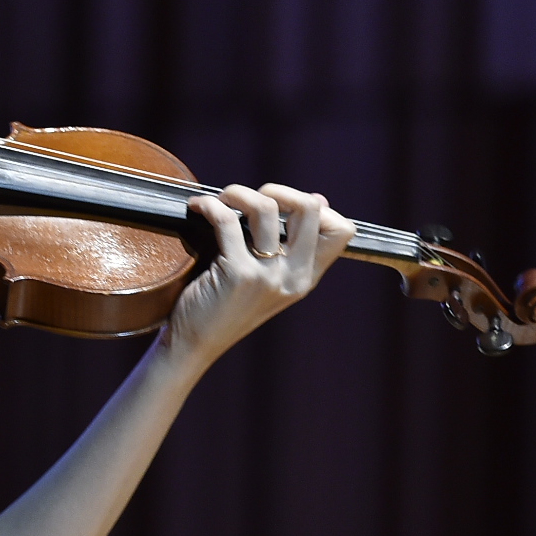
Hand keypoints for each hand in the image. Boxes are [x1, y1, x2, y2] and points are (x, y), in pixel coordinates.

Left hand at [160, 182, 353, 370]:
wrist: (194, 345)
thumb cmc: (225, 307)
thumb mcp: (270, 280)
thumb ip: (291, 248)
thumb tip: (318, 200)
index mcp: (305, 278)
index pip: (341, 230)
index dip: (317, 206)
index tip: (284, 204)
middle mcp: (293, 277)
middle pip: (309, 208)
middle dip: (278, 190)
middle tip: (249, 199)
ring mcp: (267, 276)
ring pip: (266, 206)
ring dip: (238, 193)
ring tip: (222, 200)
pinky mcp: (238, 274)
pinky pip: (227, 219)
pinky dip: (210, 204)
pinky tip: (199, 207)